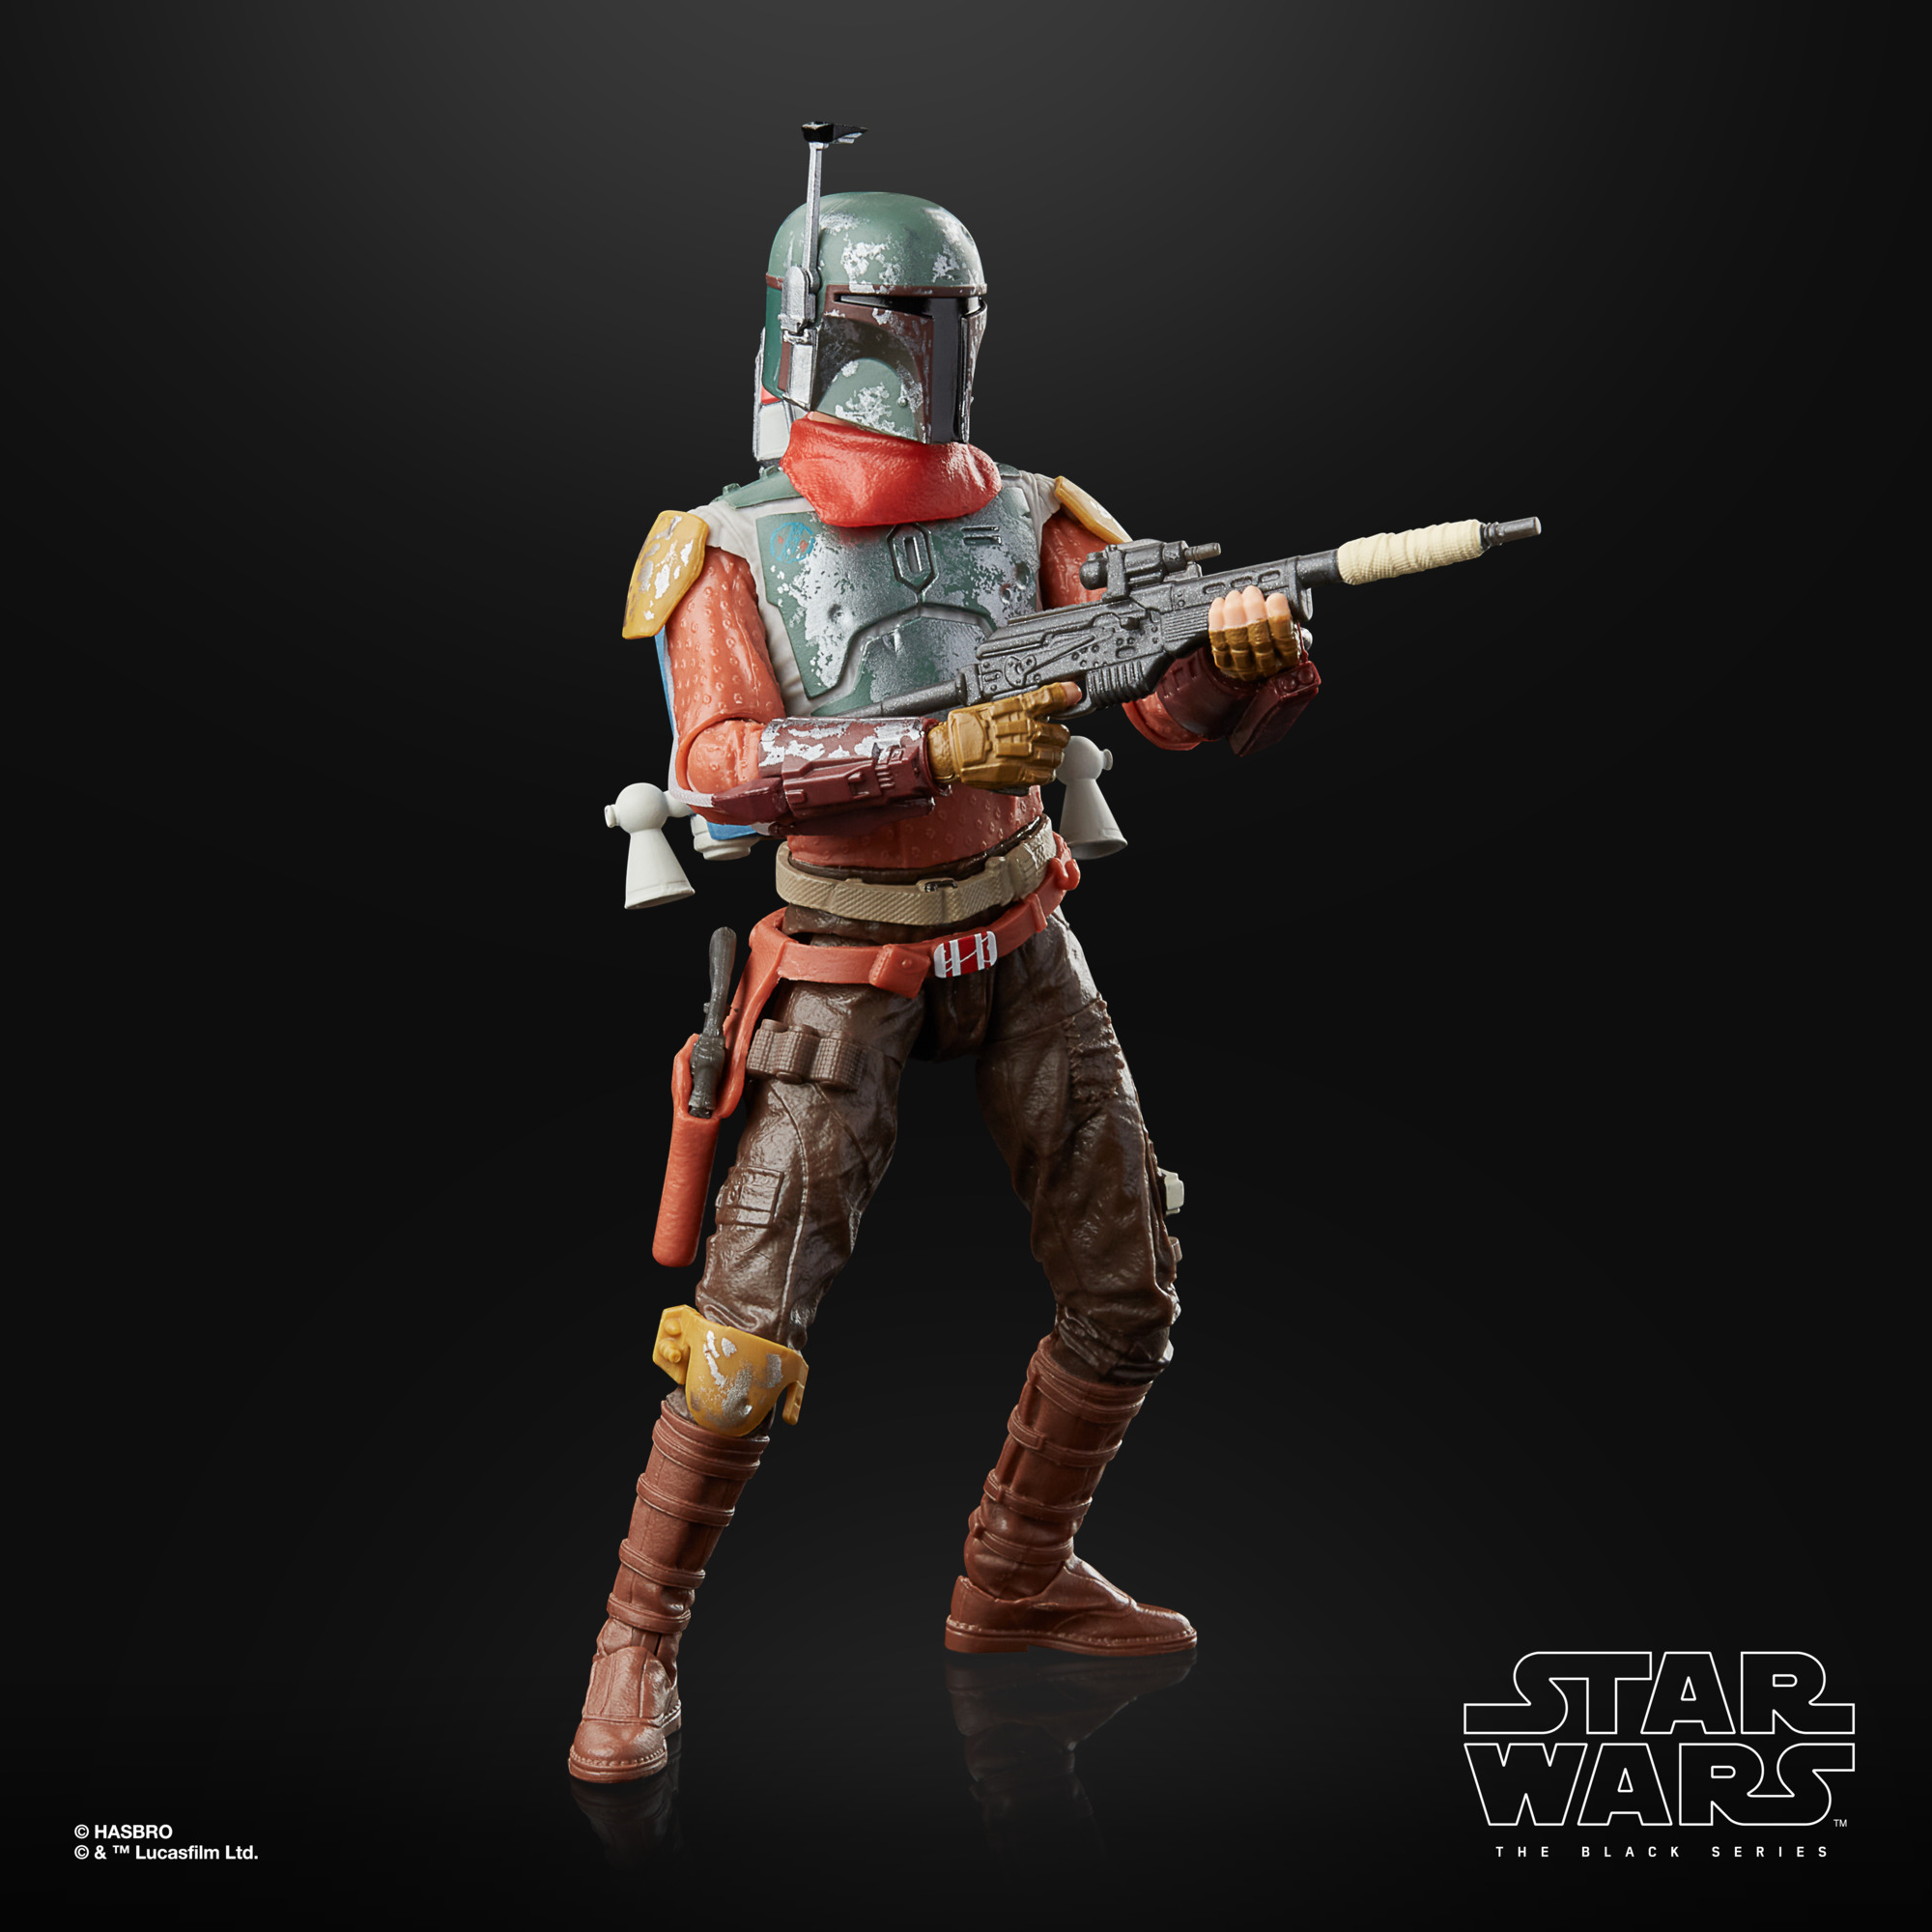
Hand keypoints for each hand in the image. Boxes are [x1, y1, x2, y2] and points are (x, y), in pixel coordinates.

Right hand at [927, 681, 1078, 788]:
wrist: (952, 750)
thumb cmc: (970, 727)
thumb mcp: (996, 703)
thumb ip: (1026, 701)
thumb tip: (1053, 695)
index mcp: (1018, 708)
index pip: (1051, 696)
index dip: (1067, 695)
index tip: (1073, 694)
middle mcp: (1024, 729)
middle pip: (1061, 733)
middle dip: (1058, 737)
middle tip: (1049, 738)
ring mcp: (1023, 753)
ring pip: (1056, 756)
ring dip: (1053, 756)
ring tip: (1041, 755)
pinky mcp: (1019, 773)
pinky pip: (1046, 774)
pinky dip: (1045, 772)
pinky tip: (1037, 768)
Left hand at [1209, 585, 1301, 679]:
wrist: (1254, 657)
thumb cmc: (1273, 635)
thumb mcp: (1289, 626)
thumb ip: (1288, 614)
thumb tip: (1281, 596)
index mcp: (1288, 655)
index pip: (1285, 637)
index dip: (1279, 616)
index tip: (1276, 597)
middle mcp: (1266, 665)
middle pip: (1259, 639)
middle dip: (1254, 610)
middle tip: (1251, 591)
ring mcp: (1244, 666)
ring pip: (1237, 640)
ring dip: (1234, 613)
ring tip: (1234, 596)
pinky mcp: (1225, 663)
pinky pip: (1218, 642)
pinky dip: (1217, 621)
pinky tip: (1219, 605)